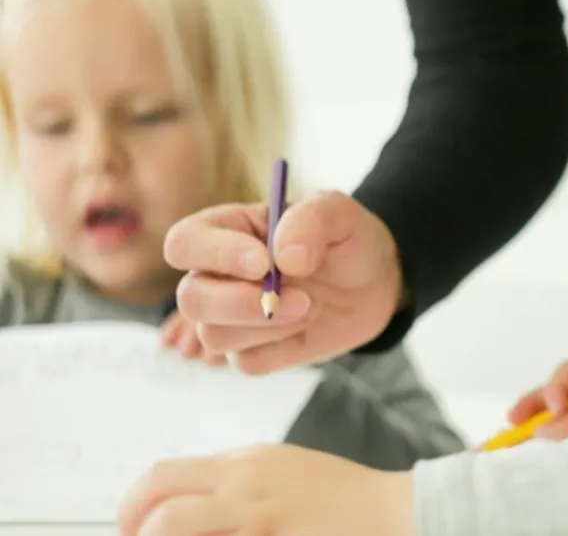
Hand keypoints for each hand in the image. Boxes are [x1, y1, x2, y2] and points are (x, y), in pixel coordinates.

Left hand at [118, 444, 412, 535]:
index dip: (133, 507)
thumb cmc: (341, 496)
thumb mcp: (283, 469)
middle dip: (134, 530)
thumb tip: (186, 503)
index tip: (132, 530)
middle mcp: (244, 486)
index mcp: (244, 463)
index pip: (162, 476)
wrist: (390, 510)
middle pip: (159, 503)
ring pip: (173, 526)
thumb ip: (236, 480)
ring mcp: (258, 518)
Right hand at [165, 190, 403, 374]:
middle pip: (190, 299)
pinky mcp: (251, 350)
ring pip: (214, 337)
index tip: (264, 263)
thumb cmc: (347, 240)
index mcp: (225, 229)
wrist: (374, 284)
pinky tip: (305, 326)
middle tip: (300, 298)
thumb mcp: (341, 214)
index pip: (184, 243)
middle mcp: (217, 274)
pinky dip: (282, 350)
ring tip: (312, 305)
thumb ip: (311, 220)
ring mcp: (230, 316)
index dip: (216, 255)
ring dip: (271, 326)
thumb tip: (284, 258)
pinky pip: (247, 362)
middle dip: (242, 304)